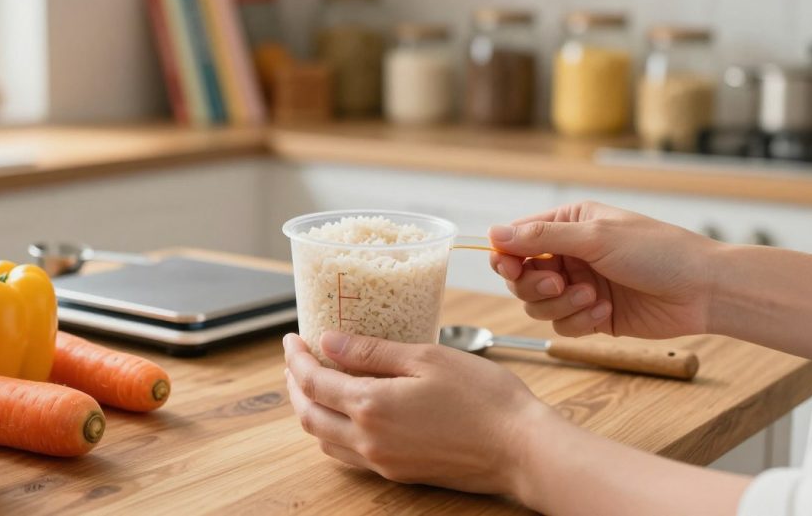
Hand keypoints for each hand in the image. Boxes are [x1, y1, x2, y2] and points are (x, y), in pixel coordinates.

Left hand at [283, 330, 549, 494]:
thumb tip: (328, 341)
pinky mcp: (398, 472)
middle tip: (295, 360)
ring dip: (310, 410)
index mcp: (371, 406)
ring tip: (314, 382)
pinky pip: (347, 455)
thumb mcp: (426, 358)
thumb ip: (371, 351)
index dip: (295, 358)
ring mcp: (382, 461)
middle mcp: (368, 440)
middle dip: (294, 385)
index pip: (312, 382)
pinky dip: (332, 432)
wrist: (521, 449)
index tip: (291, 339)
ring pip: (324, 439)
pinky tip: (345, 412)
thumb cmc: (483, 398)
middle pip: (308, 415)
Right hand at [488, 201, 717, 338]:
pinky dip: (579, 321)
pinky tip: (604, 312)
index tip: (510, 269)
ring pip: (538, 305)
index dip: (507, 256)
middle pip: (522, 277)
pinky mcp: (592, 316)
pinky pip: (562, 326)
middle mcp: (570, 255)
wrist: (703, 291)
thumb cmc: (658, 252)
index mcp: (569, 224)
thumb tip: (494, 233)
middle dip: (536, 284)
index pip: (517, 240)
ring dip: (560, 304)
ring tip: (592, 298)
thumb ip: (542, 238)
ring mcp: (580, 286)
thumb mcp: (596, 237)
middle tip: (560, 282)